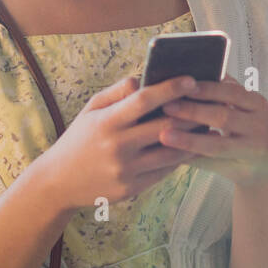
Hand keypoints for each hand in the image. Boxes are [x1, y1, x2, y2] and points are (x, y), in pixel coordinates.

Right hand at [38, 74, 206, 211]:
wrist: (59, 181)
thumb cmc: (79, 138)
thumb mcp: (91, 109)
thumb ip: (118, 92)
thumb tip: (146, 78)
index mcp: (106, 122)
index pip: (144, 100)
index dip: (170, 88)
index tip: (190, 79)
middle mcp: (117, 147)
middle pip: (165, 127)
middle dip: (191, 112)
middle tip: (208, 102)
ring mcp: (126, 171)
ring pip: (171, 152)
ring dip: (193, 138)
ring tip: (207, 124)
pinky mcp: (132, 188)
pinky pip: (164, 171)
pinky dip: (180, 157)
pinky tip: (191, 145)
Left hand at [159, 76, 267, 188]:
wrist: (266, 168)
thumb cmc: (243, 131)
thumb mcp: (241, 109)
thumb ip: (220, 93)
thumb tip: (182, 77)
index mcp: (255, 103)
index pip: (230, 91)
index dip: (206, 88)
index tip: (181, 84)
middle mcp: (258, 125)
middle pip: (223, 116)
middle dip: (193, 110)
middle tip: (167, 106)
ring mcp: (253, 150)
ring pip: (217, 145)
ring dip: (188, 139)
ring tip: (164, 134)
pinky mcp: (245, 171)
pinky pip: (213, 165)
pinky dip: (192, 159)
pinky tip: (172, 155)